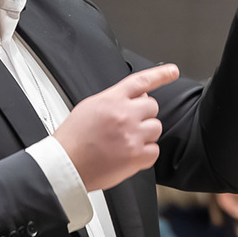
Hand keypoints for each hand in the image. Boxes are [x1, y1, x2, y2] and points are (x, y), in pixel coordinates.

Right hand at [52, 64, 178, 191]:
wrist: (65, 165)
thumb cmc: (73, 140)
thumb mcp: (89, 107)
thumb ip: (113, 99)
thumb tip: (134, 97)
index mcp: (111, 100)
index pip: (141, 81)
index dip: (160, 74)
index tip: (172, 71)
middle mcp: (124, 114)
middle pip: (152, 107)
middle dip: (143, 115)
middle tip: (127, 126)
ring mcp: (132, 135)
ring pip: (156, 128)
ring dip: (145, 134)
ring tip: (125, 142)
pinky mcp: (136, 156)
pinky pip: (155, 151)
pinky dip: (145, 154)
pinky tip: (129, 155)